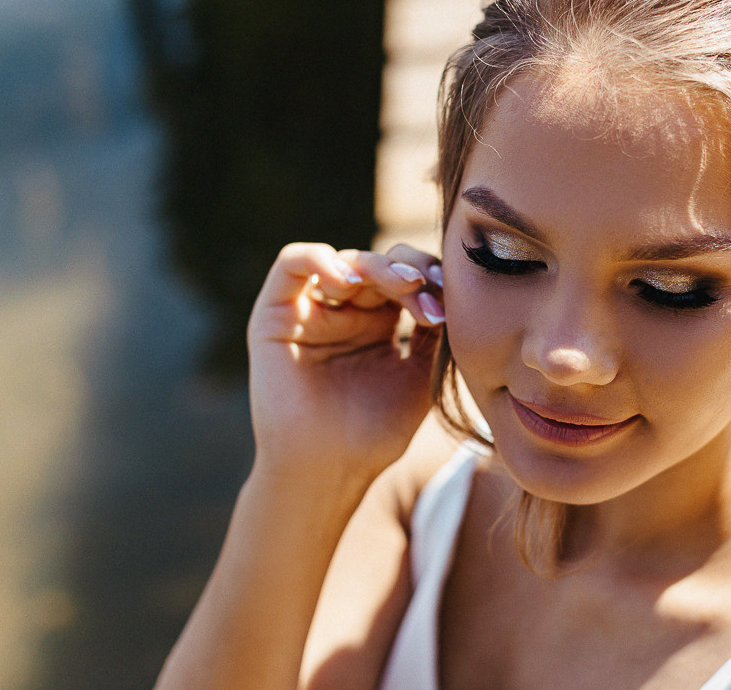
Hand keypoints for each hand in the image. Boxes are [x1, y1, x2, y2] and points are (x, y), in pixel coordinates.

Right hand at [245, 242, 445, 485]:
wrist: (330, 471)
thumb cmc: (374, 434)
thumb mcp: (420, 376)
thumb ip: (435, 335)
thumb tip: (456, 291)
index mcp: (378, 324)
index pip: (405, 279)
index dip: (429, 279)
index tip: (449, 299)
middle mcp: (344, 312)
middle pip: (379, 264)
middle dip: (409, 270)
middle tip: (427, 288)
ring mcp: (310, 311)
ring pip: (344, 260)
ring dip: (377, 265)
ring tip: (403, 283)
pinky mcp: (275, 314)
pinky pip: (291, 264)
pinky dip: (320, 259)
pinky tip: (348, 280)